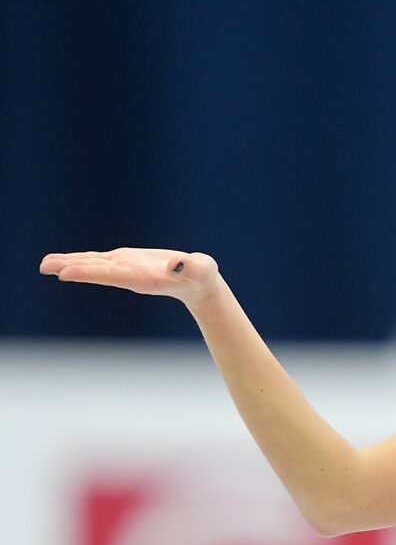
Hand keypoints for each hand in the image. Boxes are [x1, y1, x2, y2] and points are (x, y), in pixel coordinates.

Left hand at [39, 247, 221, 306]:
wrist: (199, 284)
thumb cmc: (202, 276)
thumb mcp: (202, 270)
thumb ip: (190, 268)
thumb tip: (176, 264)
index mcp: (143, 278)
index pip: (111, 275)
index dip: (88, 273)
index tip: (65, 273)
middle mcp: (129, 275)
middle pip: (96, 271)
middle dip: (71, 268)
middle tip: (44, 266)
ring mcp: (126, 269)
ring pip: (93, 265)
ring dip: (70, 263)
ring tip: (45, 263)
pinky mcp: (127, 262)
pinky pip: (99, 261)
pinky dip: (82, 259)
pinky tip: (66, 261)